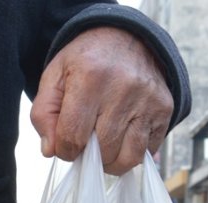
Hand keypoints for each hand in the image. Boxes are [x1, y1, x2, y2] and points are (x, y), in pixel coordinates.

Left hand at [31, 27, 173, 173]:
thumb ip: (43, 114)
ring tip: (103, 145)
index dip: (65, 149)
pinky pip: (147, 151)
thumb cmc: (87, 61)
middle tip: (86, 141)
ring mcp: (148, 100)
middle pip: (102, 151)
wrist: (126, 37)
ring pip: (128, 158)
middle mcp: (123, 88)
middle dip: (89, 155)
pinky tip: (122, 136)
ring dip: (111, 161)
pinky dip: (132, 153)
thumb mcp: (54, 77)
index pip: (73, 138)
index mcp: (90, 78)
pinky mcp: (165, 109)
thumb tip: (51, 150)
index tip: (66, 144)